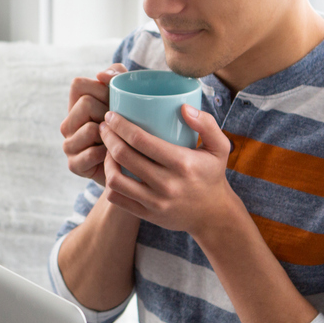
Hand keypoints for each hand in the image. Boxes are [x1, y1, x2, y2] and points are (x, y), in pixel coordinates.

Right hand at [61, 64, 126, 185]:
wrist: (139, 166)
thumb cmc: (133, 126)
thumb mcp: (129, 96)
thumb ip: (118, 75)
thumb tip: (101, 75)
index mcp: (76, 105)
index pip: (78, 84)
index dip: (100, 89)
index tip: (115, 100)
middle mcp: (68, 124)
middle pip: (85, 104)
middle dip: (108, 112)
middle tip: (120, 125)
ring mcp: (69, 145)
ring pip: (90, 129)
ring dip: (111, 135)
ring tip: (118, 141)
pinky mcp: (74, 165)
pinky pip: (92, 153)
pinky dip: (108, 155)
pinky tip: (114, 157)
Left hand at [98, 104, 237, 236]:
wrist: (213, 215)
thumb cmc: (212, 175)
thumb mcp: (219, 147)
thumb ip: (206, 124)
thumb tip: (183, 107)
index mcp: (182, 163)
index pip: (141, 140)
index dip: (120, 125)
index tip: (111, 116)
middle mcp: (167, 183)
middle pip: (124, 156)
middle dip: (108, 137)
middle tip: (104, 127)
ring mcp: (155, 202)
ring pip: (115, 179)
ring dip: (106, 160)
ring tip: (106, 149)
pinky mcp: (147, 214)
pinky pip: (117, 198)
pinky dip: (109, 182)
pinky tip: (112, 170)